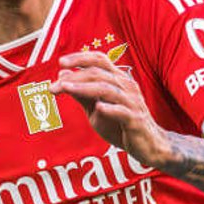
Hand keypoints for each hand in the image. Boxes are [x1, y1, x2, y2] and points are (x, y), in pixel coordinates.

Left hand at [50, 51, 169, 166]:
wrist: (148, 145)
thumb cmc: (121, 125)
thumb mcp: (96, 108)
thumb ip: (81, 93)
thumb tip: (62, 76)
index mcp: (118, 79)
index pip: (100, 60)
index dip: (81, 58)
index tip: (61, 62)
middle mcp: (126, 86)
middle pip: (99, 73)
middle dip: (75, 76)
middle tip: (55, 84)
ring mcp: (132, 102)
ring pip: (107, 89)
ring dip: (85, 88)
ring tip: (67, 88)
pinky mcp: (135, 120)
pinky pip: (122, 112)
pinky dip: (110, 108)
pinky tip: (98, 108)